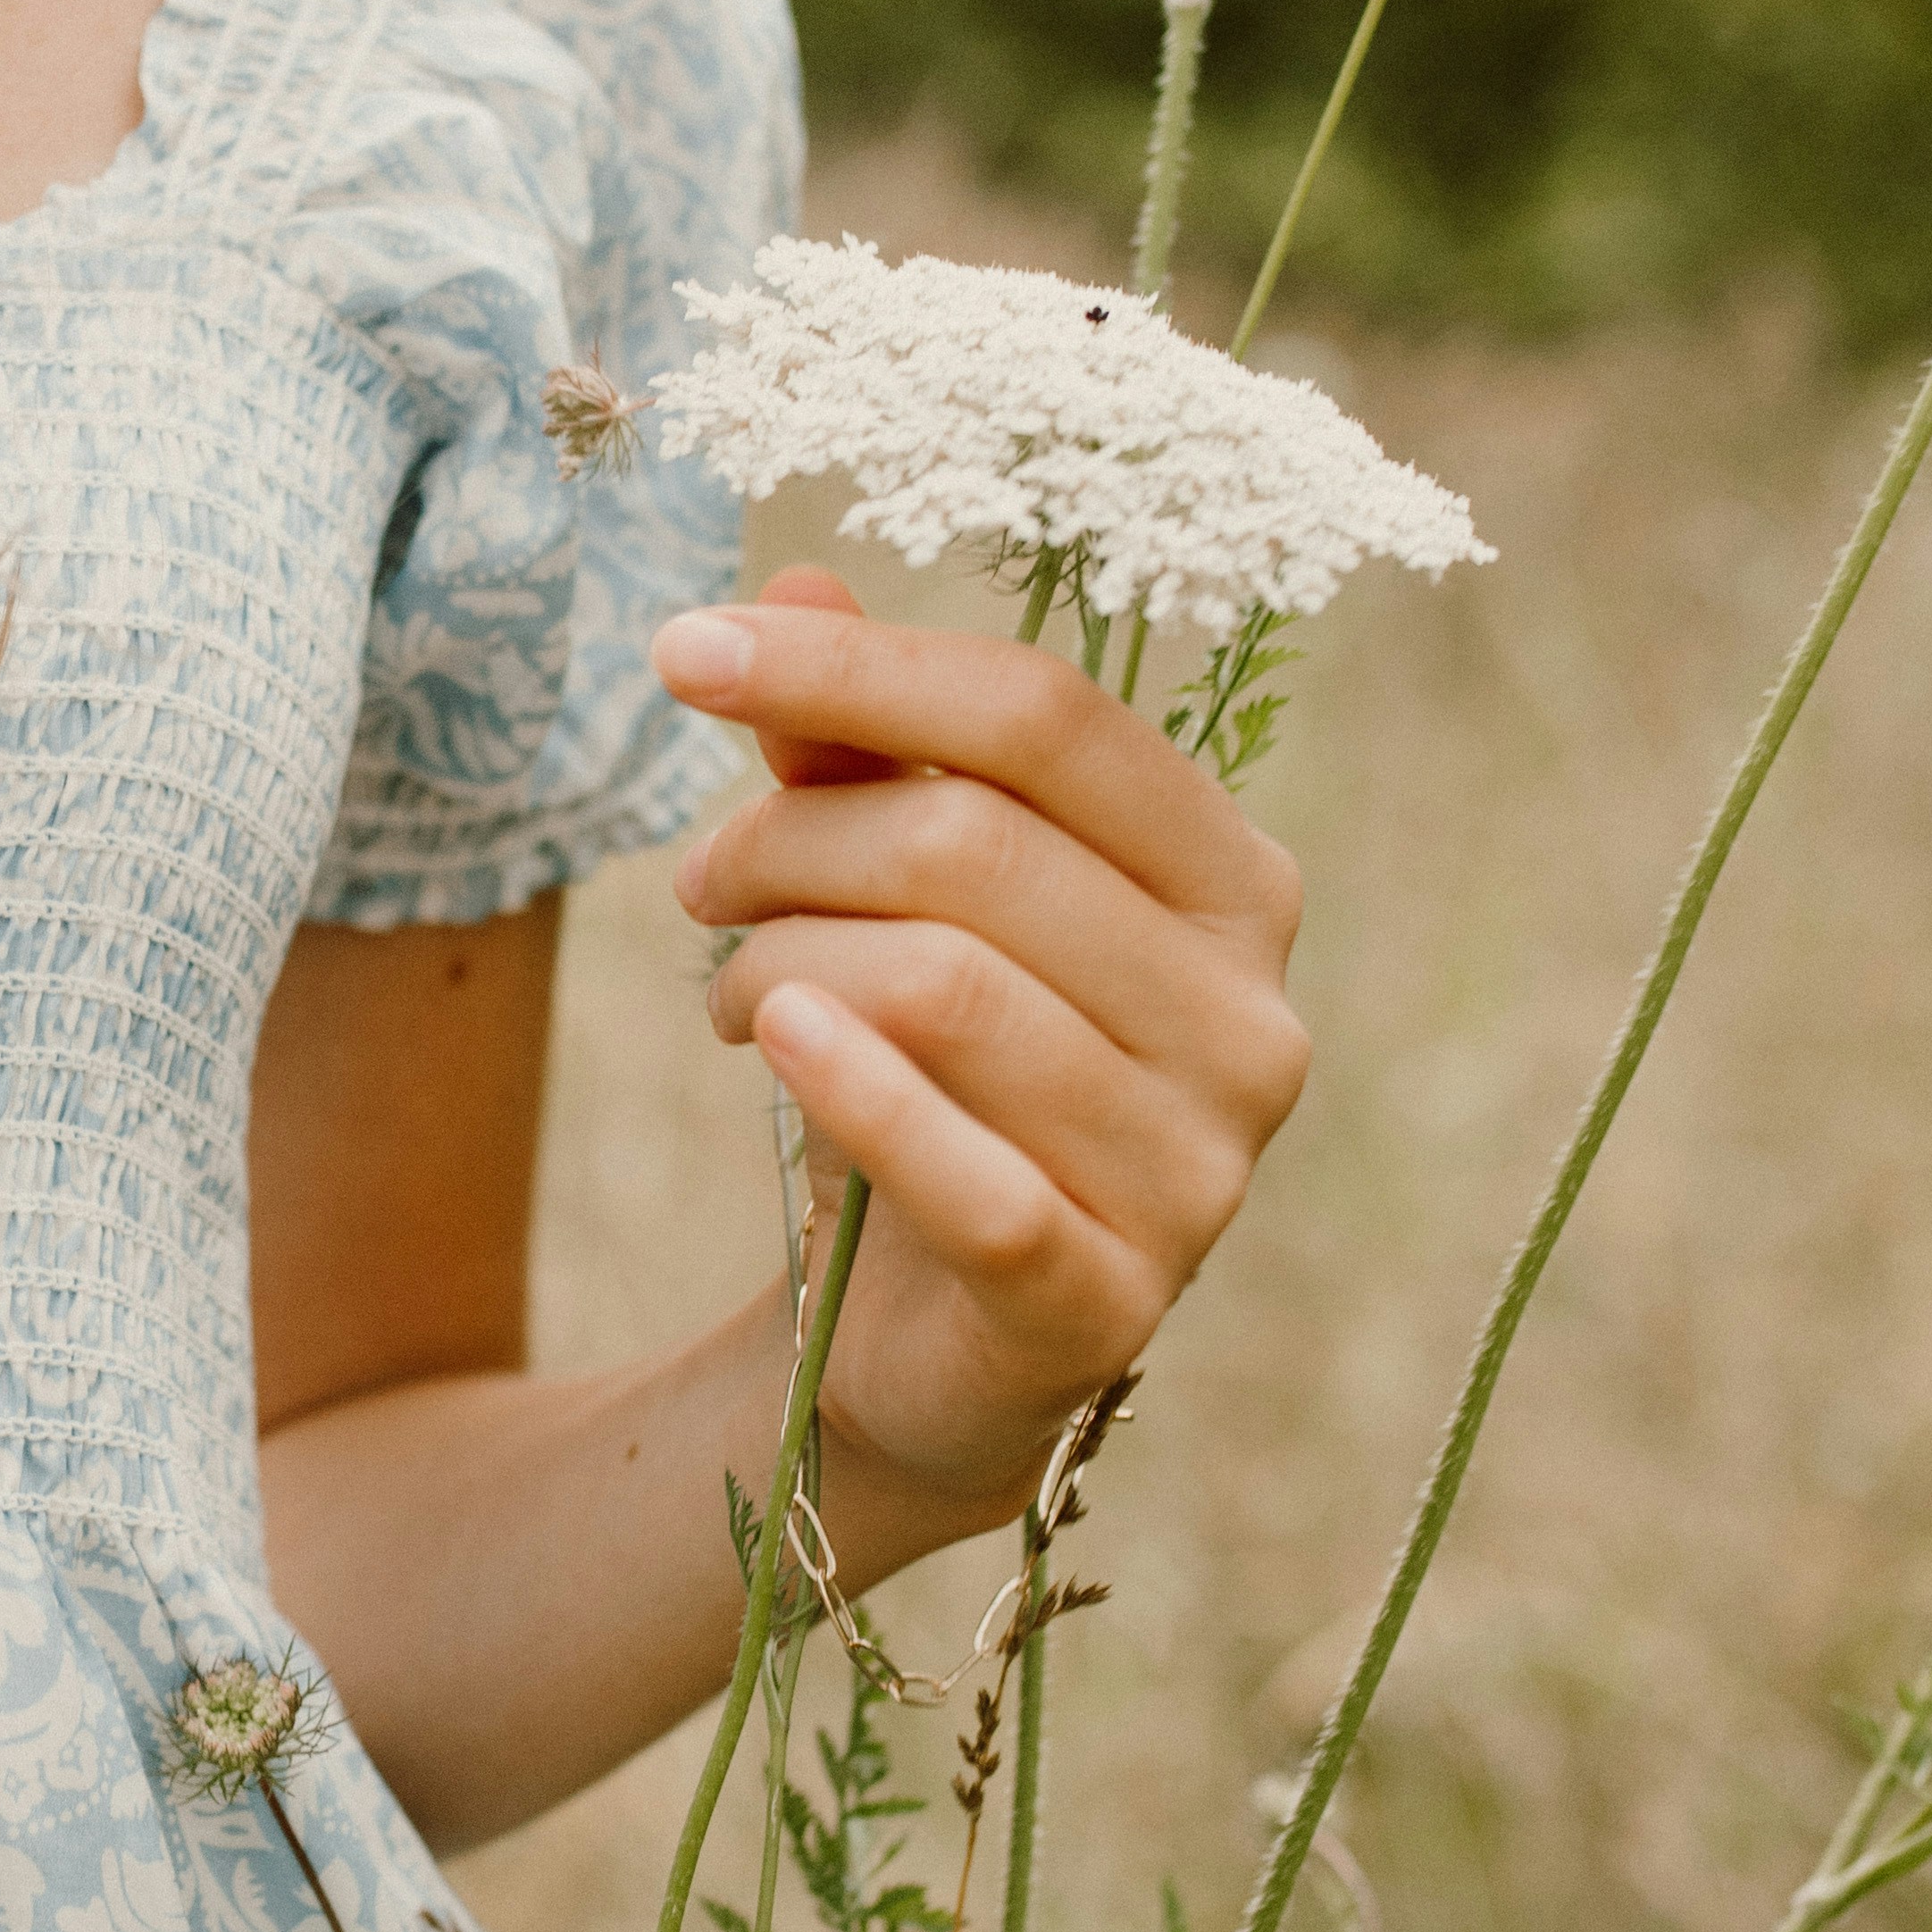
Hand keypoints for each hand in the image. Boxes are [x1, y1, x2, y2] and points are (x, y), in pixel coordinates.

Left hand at [656, 568, 1308, 1538]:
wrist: (929, 1346)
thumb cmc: (934, 1084)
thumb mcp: (894, 906)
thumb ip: (856, 761)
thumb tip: (791, 584)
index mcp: (1232, 884)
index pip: (1046, 718)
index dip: (854, 669)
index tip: (680, 649)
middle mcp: (1251, 1019)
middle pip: (976, 848)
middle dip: (789, 845)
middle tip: (696, 886)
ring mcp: (1198, 1173)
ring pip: (946, 990)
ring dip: (780, 968)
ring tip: (728, 996)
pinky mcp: (1108, 1302)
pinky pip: (967, 1174)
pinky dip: (845, 1088)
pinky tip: (761, 1035)